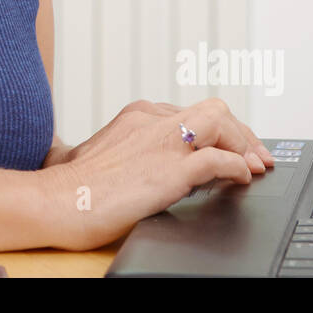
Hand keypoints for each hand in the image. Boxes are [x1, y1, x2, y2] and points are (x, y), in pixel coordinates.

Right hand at [41, 97, 274, 250]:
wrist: (55, 202)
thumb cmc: (65, 187)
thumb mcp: (80, 156)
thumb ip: (86, 148)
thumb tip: (64, 152)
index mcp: (136, 116)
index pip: (191, 113)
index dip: (219, 131)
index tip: (232, 148)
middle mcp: (151, 120)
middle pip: (213, 110)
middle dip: (241, 132)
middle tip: (257, 157)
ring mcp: (162, 142)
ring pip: (220, 122)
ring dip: (244, 143)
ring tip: (255, 166)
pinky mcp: (168, 169)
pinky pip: (216, 160)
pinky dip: (235, 167)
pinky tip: (242, 179)